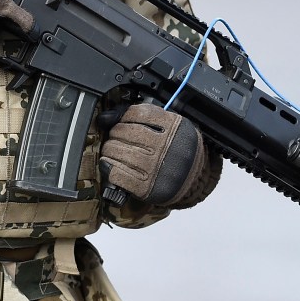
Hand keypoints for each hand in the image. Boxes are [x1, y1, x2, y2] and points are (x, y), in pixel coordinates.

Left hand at [98, 103, 220, 208]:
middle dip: (114, 134)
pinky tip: (108, 165)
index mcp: (174, 127)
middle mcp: (165, 146)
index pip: (139, 113)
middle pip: (126, 132)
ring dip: (109, 150)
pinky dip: (109, 168)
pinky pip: (119, 174)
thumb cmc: (176, 150)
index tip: (122, 121)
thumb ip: (143, 118)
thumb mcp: (169, 127)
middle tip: (114, 137)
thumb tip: (105, 117)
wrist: (194, 180)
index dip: (124, 116)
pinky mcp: (146, 187)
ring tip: (111, 151)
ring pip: (119, 152)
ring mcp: (155, 168)